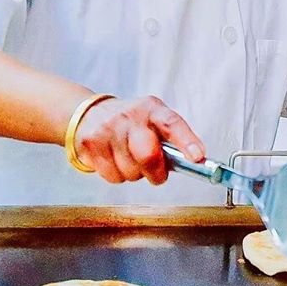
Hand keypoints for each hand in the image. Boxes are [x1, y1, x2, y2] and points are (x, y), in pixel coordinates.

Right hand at [74, 95, 204, 184]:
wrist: (89, 114)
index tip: (197, 157)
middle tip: (157, 173)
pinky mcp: (90, 143)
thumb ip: (171, 140)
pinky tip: (114, 160)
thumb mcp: (153, 121)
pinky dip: (117, 175)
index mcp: (151, 109)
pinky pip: (112, 176)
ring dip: (134, 173)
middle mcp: (129, 116)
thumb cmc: (132, 124)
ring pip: (130, 171)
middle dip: (155, 171)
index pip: (171, 123)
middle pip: (147, 154)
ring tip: (129, 158)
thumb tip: (194, 164)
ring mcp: (107, 129)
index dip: (186, 141)